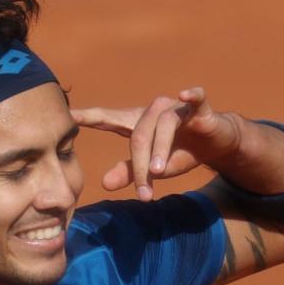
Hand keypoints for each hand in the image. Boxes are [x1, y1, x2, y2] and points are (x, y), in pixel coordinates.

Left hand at [71, 87, 241, 200]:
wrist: (216, 144)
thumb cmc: (180, 152)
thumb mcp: (154, 167)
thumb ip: (130, 172)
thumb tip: (104, 184)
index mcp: (137, 124)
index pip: (107, 118)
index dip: (88, 116)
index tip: (67, 116)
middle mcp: (153, 111)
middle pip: (139, 136)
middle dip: (140, 166)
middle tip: (143, 191)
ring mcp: (176, 108)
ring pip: (163, 126)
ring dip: (160, 150)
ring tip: (159, 173)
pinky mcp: (201, 109)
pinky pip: (196, 99)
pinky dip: (192, 95)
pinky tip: (184, 93)